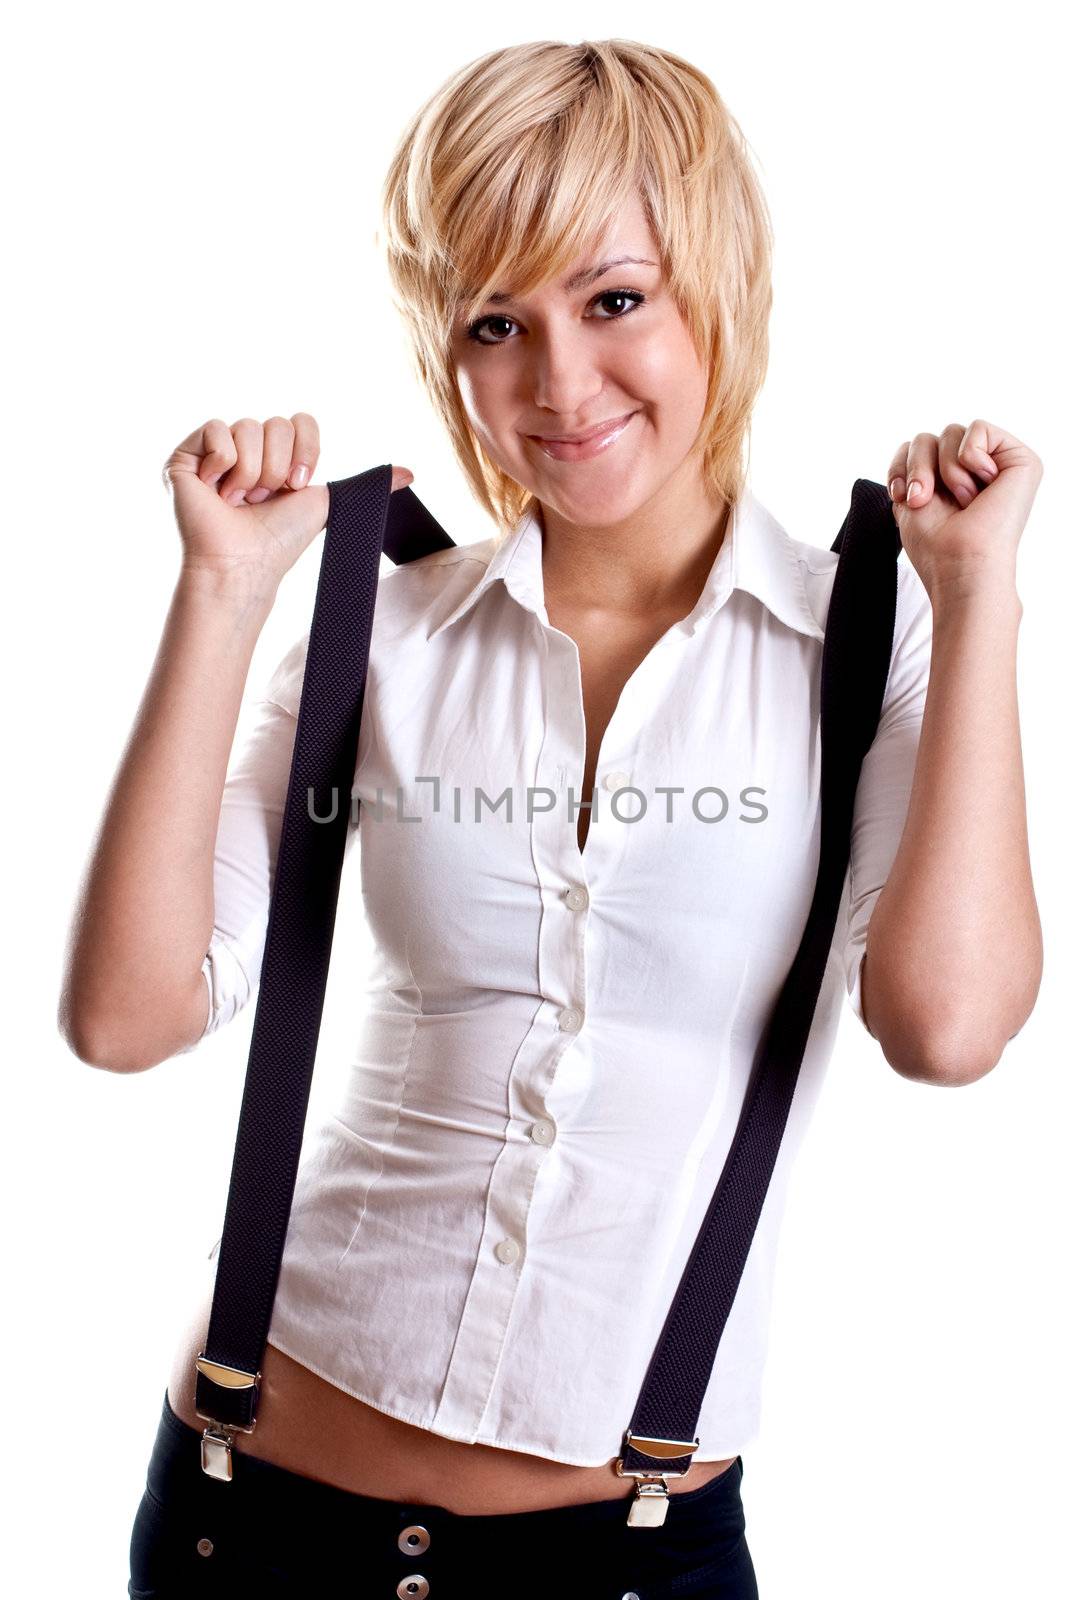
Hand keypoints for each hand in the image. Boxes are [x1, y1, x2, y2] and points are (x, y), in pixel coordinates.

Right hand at [163, 413, 413, 588]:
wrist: (246, 564)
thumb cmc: (281, 541)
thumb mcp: (328, 503)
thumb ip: (366, 485)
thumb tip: (410, 473)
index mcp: (277, 454)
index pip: (300, 420)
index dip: (305, 452)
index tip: (298, 486)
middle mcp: (246, 448)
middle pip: (275, 423)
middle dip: (277, 468)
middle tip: (263, 499)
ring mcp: (213, 451)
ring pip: (247, 427)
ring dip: (252, 473)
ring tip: (240, 501)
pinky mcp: (185, 456)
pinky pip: (216, 429)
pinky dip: (223, 465)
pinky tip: (217, 492)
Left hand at [886, 419, 1041, 597]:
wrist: (961, 564)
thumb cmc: (936, 545)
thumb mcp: (910, 499)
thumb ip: (914, 466)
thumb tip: (922, 441)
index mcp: (948, 484)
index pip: (916, 448)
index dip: (901, 467)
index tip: (902, 497)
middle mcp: (973, 473)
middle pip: (929, 437)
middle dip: (918, 468)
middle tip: (924, 500)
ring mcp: (997, 465)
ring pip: (951, 430)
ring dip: (945, 470)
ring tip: (962, 501)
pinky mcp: (1019, 460)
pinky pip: (979, 427)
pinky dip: (971, 457)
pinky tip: (983, 485)